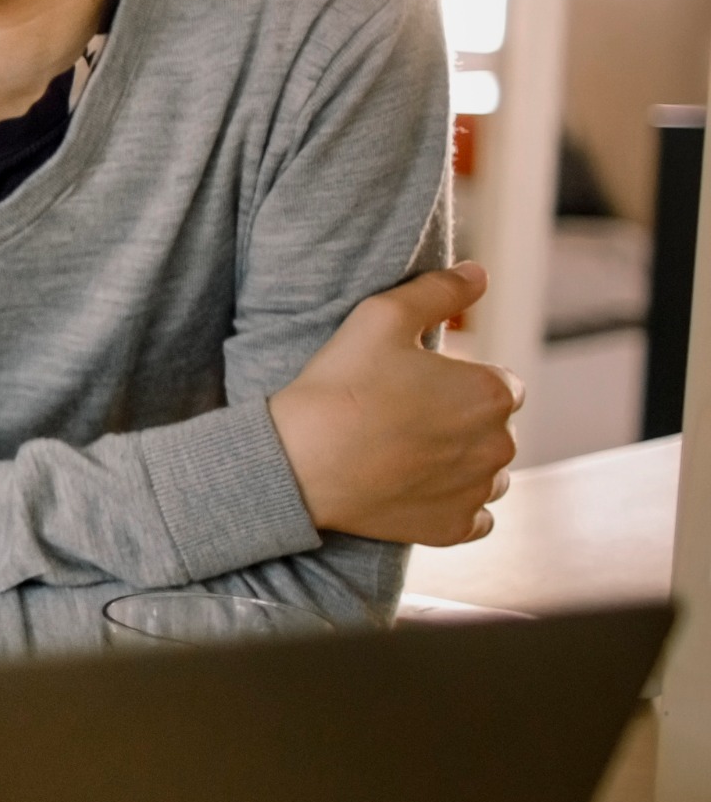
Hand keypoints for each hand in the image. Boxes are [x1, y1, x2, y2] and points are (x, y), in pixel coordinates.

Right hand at [268, 262, 522, 546]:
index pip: (503, 384)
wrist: (298, 463)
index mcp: (493, 392)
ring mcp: (477, 491)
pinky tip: (416, 487)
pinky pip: (476, 517)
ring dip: (463, 463)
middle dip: (462, 421)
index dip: (459, 382)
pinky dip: (455, 504)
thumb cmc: (339, 386)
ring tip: (407, 452)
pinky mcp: (453, 528)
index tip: (416, 385)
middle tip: (402, 416)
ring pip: (490, 473)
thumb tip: (479, 273)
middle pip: (495, 428)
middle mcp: (499, 445)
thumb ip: (439, 290)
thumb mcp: (380, 317)